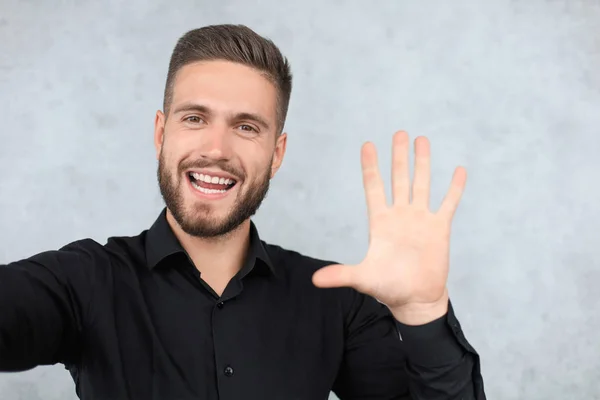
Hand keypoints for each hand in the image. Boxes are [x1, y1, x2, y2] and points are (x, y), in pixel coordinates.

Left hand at [312, 131, 466, 324]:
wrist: (415, 299)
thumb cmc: (388, 288)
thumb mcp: (364, 278)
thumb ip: (341, 275)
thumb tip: (315, 280)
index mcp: (381, 222)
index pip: (374, 187)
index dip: (371, 166)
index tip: (368, 145)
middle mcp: (400, 215)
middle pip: (399, 178)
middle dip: (398, 156)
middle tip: (399, 133)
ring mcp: (420, 220)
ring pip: (422, 184)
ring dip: (422, 163)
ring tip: (421, 140)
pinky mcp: (439, 229)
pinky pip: (448, 203)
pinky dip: (454, 187)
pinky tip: (458, 170)